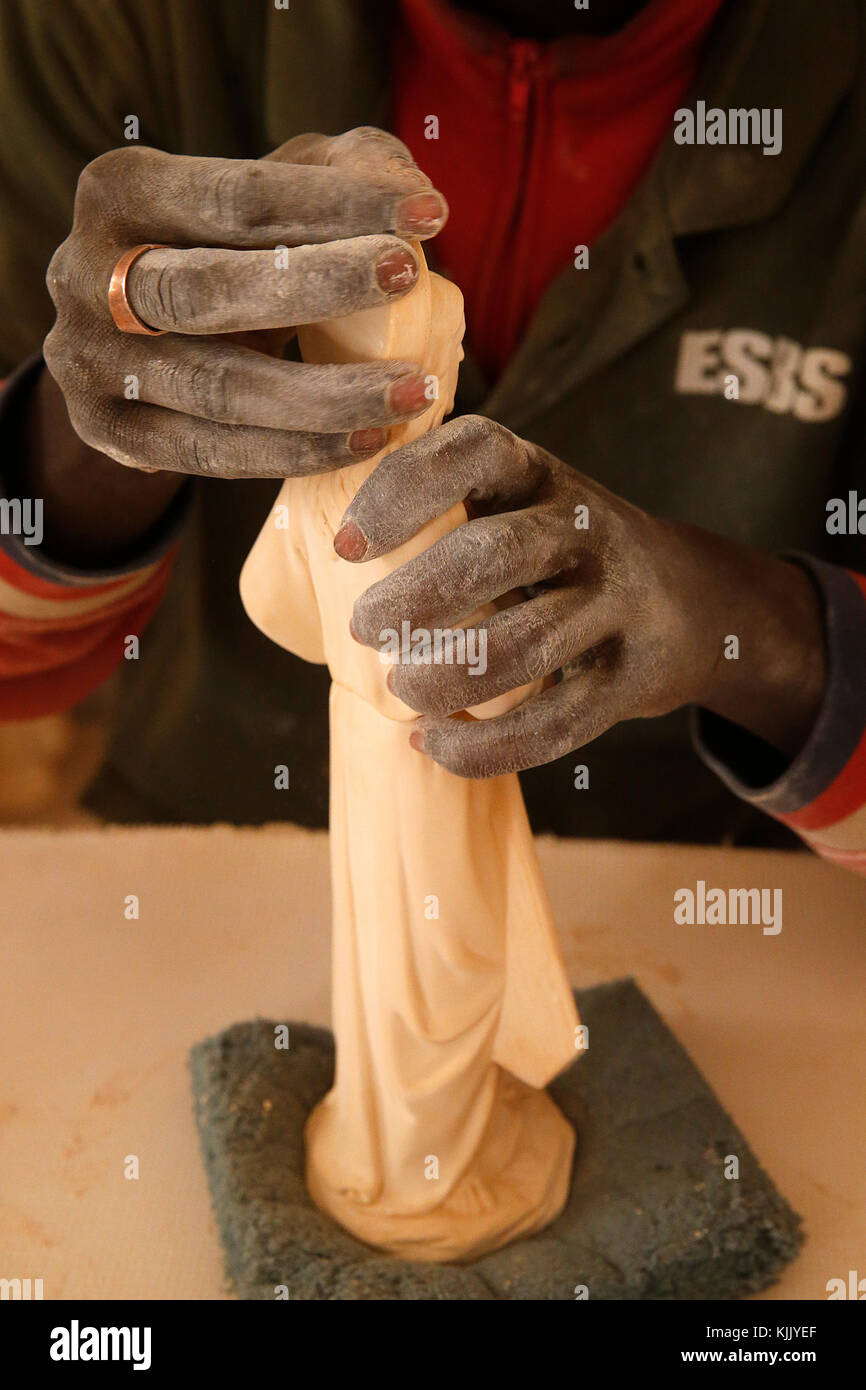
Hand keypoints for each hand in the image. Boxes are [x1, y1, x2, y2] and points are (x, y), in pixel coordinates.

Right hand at [41, 128, 446, 481]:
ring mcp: (88, 359)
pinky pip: (213, 453)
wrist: (138, 342)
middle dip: (319, 285)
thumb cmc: (227, 251)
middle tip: (410, 279)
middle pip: (210, 289)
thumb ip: (341, 172)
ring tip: (414, 390)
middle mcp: (84, 272)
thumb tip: (411, 193)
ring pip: (217, 388)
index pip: (239, 198)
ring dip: (325, 396)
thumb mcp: (272, 196)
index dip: (337, 205)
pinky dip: (296, 451)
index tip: (431, 215)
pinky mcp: (105, 431)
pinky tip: (369, 441)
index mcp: (120, 190)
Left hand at [337, 416, 826, 777]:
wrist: (691, 604)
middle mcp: (585, 527)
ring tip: (402, 690)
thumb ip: (444, 511)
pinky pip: (555, 723)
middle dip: (417, 596)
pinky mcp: (628, 680)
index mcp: (539, 473)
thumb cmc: (562, 554)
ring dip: (449, 675)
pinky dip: (485, 746)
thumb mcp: (519, 504)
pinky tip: (433, 746)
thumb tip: (316, 558)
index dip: (402, 492)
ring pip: (527, 645)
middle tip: (364, 629)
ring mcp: (614, 605)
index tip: (346, 547)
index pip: (473, 454)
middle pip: (498, 555)